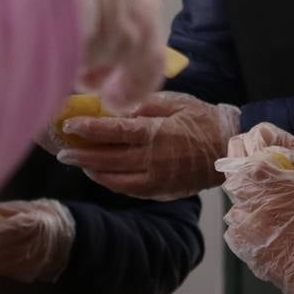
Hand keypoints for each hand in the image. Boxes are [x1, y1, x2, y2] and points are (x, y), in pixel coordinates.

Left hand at [0, 199, 75, 283]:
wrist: (63, 235)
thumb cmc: (34, 217)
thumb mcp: (18, 208)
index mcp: (34, 223)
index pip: (10, 230)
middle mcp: (37, 244)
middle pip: (6, 254)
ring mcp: (36, 262)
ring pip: (6, 267)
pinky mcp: (31, 274)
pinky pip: (9, 273)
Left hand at [54, 91, 240, 199]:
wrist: (230, 147)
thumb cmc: (203, 119)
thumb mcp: (177, 103)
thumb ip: (146, 105)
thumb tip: (115, 106)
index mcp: (156, 133)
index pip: (114, 131)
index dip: (89, 128)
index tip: (69, 125)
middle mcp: (153, 159)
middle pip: (108, 158)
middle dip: (82, 154)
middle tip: (62, 152)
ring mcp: (157, 178)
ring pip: (115, 179)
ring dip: (94, 171)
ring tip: (78, 163)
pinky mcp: (161, 190)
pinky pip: (130, 190)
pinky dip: (112, 182)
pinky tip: (102, 174)